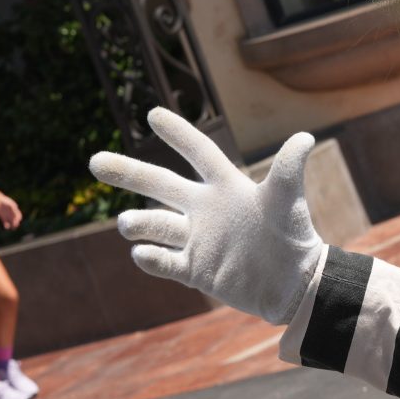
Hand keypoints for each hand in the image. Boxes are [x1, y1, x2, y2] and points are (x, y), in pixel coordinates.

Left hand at [0, 194, 22, 229]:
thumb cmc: (4, 201)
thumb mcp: (9, 203)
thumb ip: (13, 206)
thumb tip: (16, 208)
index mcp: (15, 209)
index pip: (19, 215)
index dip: (19, 218)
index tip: (18, 220)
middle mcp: (12, 213)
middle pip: (15, 220)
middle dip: (16, 223)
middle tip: (15, 225)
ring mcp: (7, 215)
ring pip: (11, 222)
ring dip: (12, 225)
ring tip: (12, 228)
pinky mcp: (3, 217)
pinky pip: (5, 222)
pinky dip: (6, 225)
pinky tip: (6, 227)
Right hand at [89, 107, 323, 325]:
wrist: (295, 284)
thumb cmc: (293, 237)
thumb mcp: (287, 201)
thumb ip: (288, 170)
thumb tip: (305, 138)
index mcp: (227, 187)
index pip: (199, 153)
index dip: (179, 134)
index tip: (152, 113)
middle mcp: (206, 209)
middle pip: (160, 184)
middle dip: (128, 173)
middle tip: (95, 161)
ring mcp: (198, 240)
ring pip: (156, 225)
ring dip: (139, 223)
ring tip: (129, 223)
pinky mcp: (195, 269)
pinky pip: (164, 262)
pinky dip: (150, 258)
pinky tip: (141, 253)